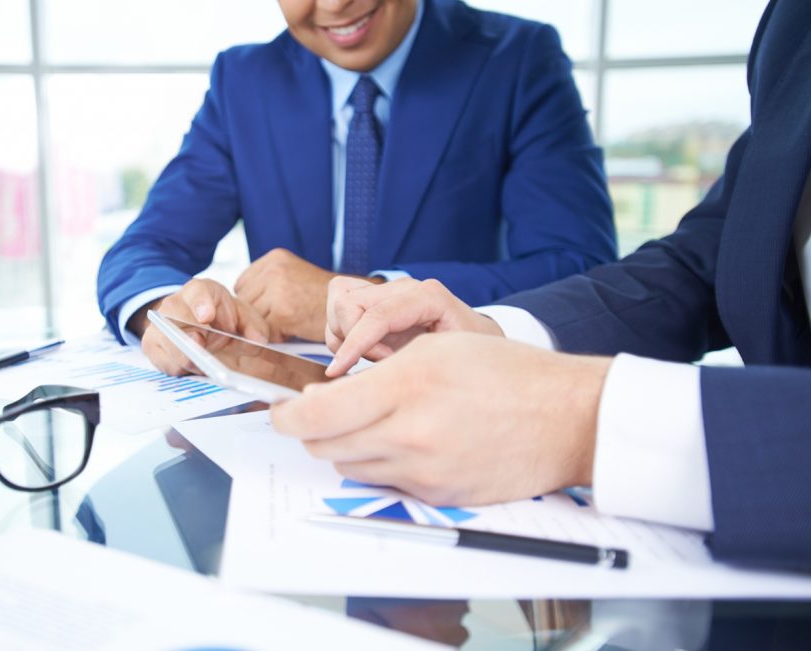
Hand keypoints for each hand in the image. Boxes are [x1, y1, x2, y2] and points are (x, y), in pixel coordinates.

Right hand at [137, 279, 274, 375]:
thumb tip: (259, 340)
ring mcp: (160, 325)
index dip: (200, 303)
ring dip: (186, 355)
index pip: (197, 291)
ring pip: (167, 341)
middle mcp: (175, 304)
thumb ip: (253, 326)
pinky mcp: (153, 346)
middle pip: (174, 315)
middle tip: (202, 345)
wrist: (199, 324)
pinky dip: (179, 368)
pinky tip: (193, 369)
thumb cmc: (221, 318)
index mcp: (200, 291)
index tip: (207, 316)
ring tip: (205, 363)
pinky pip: (163, 360)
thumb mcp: (242, 317)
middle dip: (189, 333)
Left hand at [235, 248, 359, 341]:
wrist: (351, 306)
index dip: (254, 300)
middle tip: (283, 316)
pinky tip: (294, 328)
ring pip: (253, 317)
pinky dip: (278, 336)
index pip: (241, 284)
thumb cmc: (321, 297)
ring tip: (290, 321)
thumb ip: (266, 282)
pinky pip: (265, 330)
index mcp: (274, 258)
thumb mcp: (292, 275)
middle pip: (244, 301)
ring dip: (267, 325)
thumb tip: (239, 303)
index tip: (270, 306)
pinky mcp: (283, 311)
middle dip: (258, 313)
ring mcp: (278, 289)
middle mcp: (274, 270)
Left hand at [272, 332, 611, 506]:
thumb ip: (373, 373)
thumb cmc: (506, 373)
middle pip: (324, 446)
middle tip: (321, 412)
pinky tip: (407, 441)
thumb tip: (326, 397)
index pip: (316, 415)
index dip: (286, 417)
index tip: (281, 411)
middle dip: (312, 430)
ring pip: (350, 466)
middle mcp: (410, 435)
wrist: (565, 418)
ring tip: (373, 421)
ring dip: (346, 446)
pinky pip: (385, 483)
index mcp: (406, 386)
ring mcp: (424, 472)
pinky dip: (382, 464)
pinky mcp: (438, 497)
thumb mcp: (434, 349)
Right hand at [324, 277, 502, 375]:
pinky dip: (342, 331)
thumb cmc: (470, 359)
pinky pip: (340, 304)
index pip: (376, 315)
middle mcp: (404, 287)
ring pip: (339, 303)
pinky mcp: (376, 299)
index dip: (352, 345)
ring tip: (376, 358)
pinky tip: (366, 350)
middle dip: (351, 341)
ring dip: (344, 337)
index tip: (337, 371)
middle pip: (347, 304)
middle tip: (380, 365)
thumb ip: (410, 368)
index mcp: (428, 297)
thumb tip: (371, 381)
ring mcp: (389, 290)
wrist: (479, 345)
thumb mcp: (448, 367)